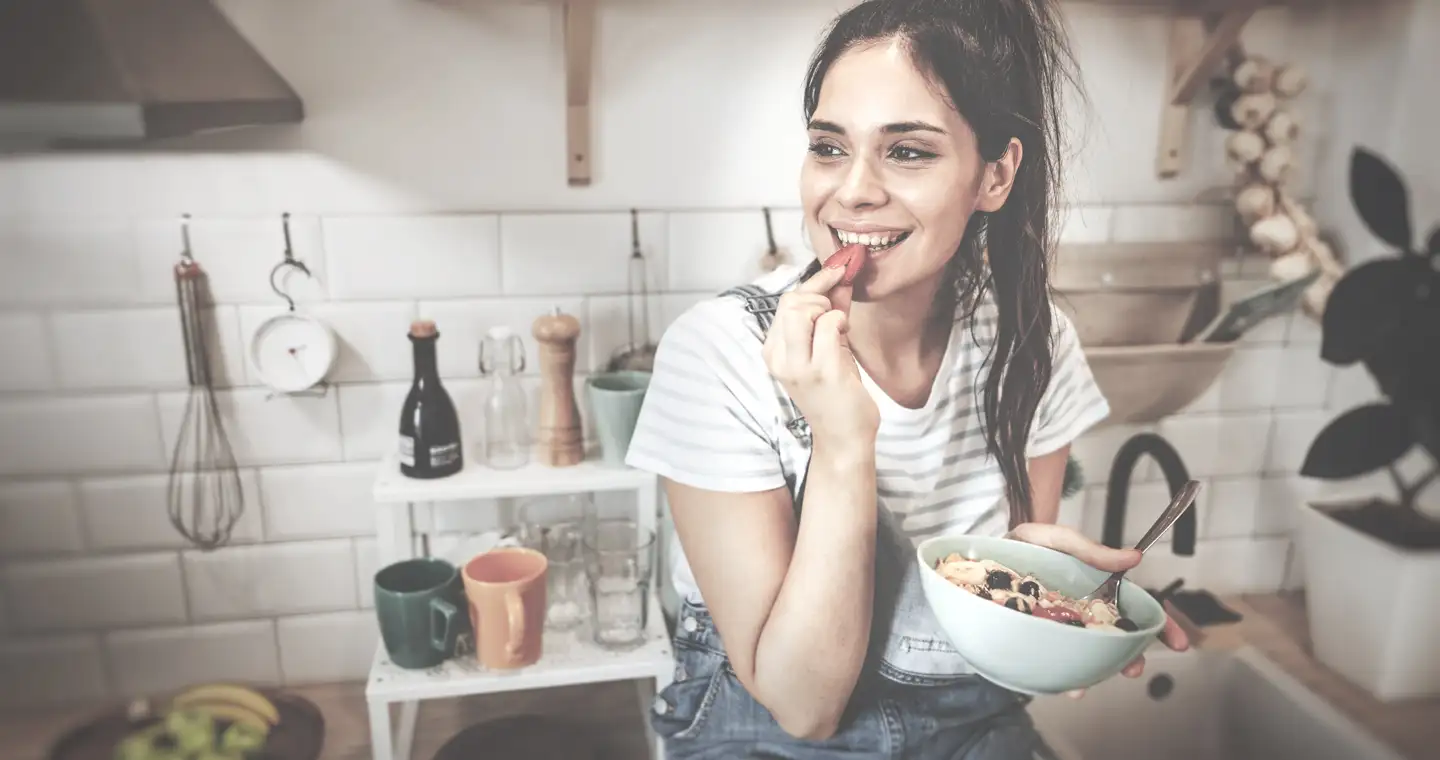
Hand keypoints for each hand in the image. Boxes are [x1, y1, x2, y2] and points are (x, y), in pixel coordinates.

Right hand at [762, 260, 878, 444]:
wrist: (843, 438)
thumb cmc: (836, 394)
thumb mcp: (826, 349)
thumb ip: (829, 313)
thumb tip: (840, 277)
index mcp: (774, 353)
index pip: (784, 303)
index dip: (813, 283)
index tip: (837, 271)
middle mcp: (780, 359)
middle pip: (790, 302)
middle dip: (819, 296)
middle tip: (836, 311)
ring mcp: (799, 366)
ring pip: (803, 311)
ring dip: (827, 309)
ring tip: (839, 325)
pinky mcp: (822, 372)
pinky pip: (828, 326)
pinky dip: (840, 322)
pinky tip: (846, 335)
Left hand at [1005, 522, 1190, 698]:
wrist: (980, 555)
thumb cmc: (1024, 544)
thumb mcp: (1056, 538)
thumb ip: (1091, 549)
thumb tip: (1133, 557)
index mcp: (1095, 588)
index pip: (1135, 608)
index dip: (1160, 626)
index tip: (1180, 644)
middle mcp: (1082, 612)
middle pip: (1117, 638)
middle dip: (1131, 657)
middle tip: (1133, 668)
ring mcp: (1060, 628)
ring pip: (1089, 655)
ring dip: (1096, 672)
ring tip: (1089, 684)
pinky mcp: (1036, 639)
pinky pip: (1056, 660)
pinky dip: (1064, 674)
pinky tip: (1065, 683)